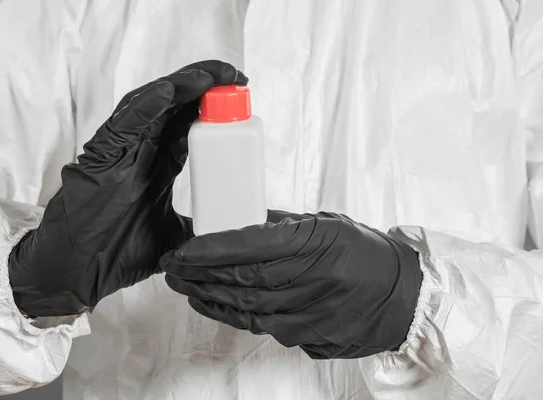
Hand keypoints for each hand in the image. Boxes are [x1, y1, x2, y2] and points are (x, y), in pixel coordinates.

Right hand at [9, 60, 247, 316]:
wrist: (75, 273)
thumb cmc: (115, 253)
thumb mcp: (171, 238)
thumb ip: (196, 229)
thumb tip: (230, 234)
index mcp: (156, 164)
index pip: (188, 125)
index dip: (213, 108)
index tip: (241, 97)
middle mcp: (140, 150)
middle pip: (174, 107)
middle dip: (205, 86)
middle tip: (235, 75)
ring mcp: (120, 150)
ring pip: (152, 105)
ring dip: (183, 86)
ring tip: (213, 75)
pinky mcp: (101, 156)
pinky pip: (125, 123)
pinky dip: (148, 104)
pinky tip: (172, 91)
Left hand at [161, 211, 421, 358]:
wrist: (403, 295)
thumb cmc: (365, 252)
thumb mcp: (327, 224)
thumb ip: (282, 225)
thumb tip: (238, 222)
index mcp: (318, 244)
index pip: (254, 246)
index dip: (213, 249)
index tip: (184, 248)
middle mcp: (315, 281)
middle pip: (244, 281)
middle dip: (201, 274)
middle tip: (173, 266)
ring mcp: (314, 314)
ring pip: (248, 309)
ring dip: (210, 297)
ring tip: (183, 284)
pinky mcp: (313, 337)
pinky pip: (263, 327)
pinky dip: (232, 315)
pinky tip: (211, 304)